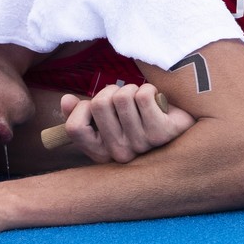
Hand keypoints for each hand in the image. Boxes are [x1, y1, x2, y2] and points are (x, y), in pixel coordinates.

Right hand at [60, 83, 195, 162]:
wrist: (177, 120)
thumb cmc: (138, 117)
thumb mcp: (107, 116)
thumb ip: (81, 111)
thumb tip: (66, 99)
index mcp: (102, 153)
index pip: (75, 128)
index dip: (83, 107)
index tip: (98, 106)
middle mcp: (120, 154)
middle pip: (99, 104)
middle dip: (111, 91)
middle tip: (125, 100)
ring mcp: (142, 145)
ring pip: (122, 97)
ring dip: (131, 89)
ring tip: (141, 101)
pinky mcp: (162, 133)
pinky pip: (143, 96)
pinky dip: (149, 89)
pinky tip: (156, 101)